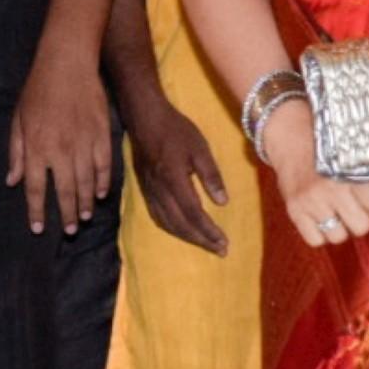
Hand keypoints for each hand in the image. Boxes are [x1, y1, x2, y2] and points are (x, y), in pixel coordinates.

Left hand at [8, 51, 114, 233]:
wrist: (67, 64)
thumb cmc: (37, 90)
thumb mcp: (18, 120)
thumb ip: (17, 153)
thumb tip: (12, 180)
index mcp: (37, 148)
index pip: (36, 188)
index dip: (36, 211)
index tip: (38, 228)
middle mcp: (60, 151)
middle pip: (64, 192)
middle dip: (66, 215)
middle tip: (69, 231)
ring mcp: (84, 144)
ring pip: (86, 183)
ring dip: (84, 203)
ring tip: (83, 218)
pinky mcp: (102, 135)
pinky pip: (103, 166)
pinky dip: (102, 182)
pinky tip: (99, 194)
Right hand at [122, 91, 231, 254]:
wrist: (144, 118)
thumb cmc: (176, 130)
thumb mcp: (200, 148)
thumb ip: (211, 176)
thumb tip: (222, 202)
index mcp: (174, 181)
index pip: (193, 214)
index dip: (208, 231)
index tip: (224, 242)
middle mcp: (159, 191)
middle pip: (180, 224)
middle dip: (201, 240)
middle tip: (220, 250)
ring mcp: (149, 192)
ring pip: (167, 223)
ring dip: (187, 237)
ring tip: (205, 244)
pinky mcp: (144, 190)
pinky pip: (157, 216)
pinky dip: (172, 228)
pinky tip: (182, 230)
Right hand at [261, 100, 368, 246]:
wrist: (291, 139)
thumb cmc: (329, 148)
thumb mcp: (354, 155)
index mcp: (349, 170)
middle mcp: (330, 188)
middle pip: (362, 226)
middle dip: (362, 218)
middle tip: (355, 207)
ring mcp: (311, 202)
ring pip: (339, 237)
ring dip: (340, 228)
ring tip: (336, 212)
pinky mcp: (294, 212)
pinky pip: (316, 241)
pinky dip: (319, 234)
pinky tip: (320, 218)